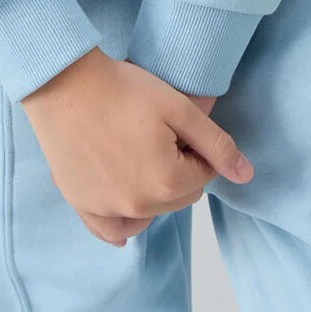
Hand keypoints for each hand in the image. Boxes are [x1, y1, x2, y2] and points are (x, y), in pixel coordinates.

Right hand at [76, 73, 222, 244]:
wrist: (65, 82)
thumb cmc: (122, 89)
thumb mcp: (178, 108)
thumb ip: (216, 144)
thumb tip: (246, 175)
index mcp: (167, 184)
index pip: (202, 174)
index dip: (196, 147)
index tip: (178, 125)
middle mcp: (138, 207)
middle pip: (177, 196)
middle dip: (177, 169)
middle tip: (157, 134)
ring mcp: (106, 209)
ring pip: (148, 213)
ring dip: (153, 194)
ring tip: (139, 156)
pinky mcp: (80, 203)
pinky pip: (108, 229)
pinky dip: (121, 224)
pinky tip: (125, 218)